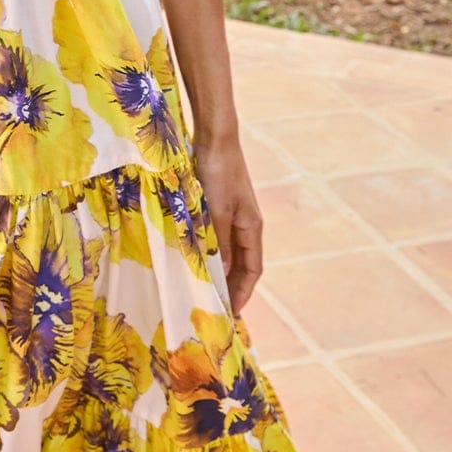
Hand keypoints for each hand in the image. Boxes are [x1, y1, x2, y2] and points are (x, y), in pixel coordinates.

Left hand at [194, 135, 263, 314]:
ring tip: (206, 289)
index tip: (233, 312)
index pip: (254, 269)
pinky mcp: (219, 205)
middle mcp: (246, 223)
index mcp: (252, 227)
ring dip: (221, 270)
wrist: (215, 139)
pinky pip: (218, 237)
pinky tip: (197, 258)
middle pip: (243, 263)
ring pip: (229, 251)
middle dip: (233, 286)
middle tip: (217, 308)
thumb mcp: (218, 212)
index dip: (244, 291)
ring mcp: (234, 214)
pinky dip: (211, 252)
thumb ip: (220, 243)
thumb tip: (222, 273)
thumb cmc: (219, 173)